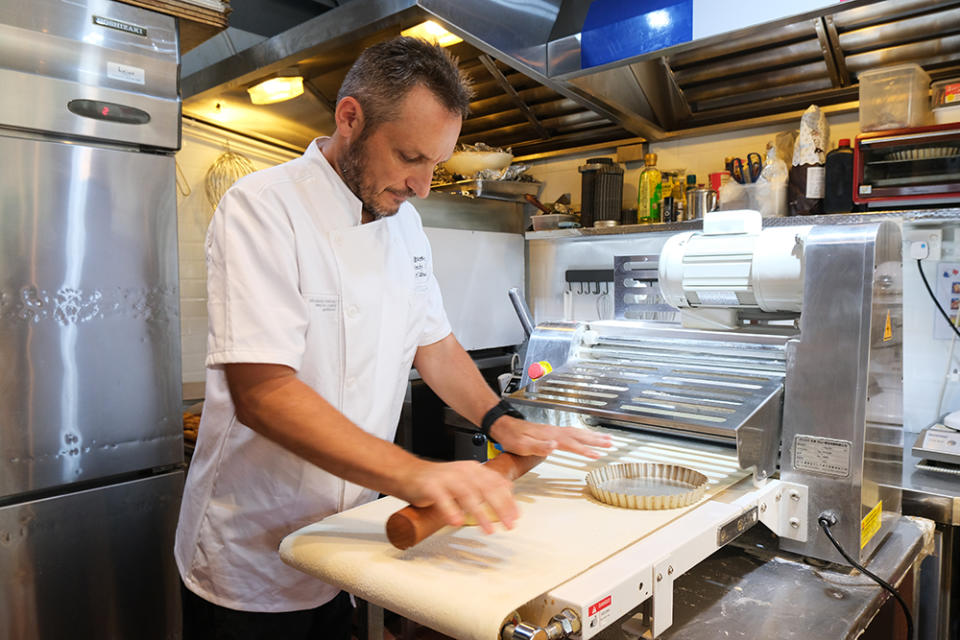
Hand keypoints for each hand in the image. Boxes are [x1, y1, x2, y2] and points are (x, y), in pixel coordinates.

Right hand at [398, 459, 518, 533]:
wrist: (409, 473)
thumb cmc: (438, 481)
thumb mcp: (465, 479)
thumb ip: (484, 484)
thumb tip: (508, 489)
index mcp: (473, 469)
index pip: (496, 482)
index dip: (508, 499)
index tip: (516, 516)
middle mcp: (462, 471)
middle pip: (486, 488)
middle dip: (500, 507)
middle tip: (509, 525)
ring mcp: (446, 478)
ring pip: (467, 494)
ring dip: (480, 513)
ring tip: (488, 529)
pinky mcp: (430, 486)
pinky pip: (442, 499)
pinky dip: (450, 510)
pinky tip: (457, 522)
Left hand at [489, 417, 611, 457]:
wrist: (502, 425)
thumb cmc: (511, 437)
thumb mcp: (521, 445)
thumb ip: (538, 446)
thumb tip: (554, 446)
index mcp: (549, 435)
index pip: (571, 443)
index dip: (585, 449)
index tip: (597, 455)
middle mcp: (554, 431)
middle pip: (579, 434)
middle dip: (595, 439)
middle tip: (611, 443)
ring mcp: (553, 431)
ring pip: (577, 432)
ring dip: (592, 436)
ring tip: (605, 439)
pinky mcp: (550, 432)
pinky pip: (571, 433)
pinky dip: (582, 435)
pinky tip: (585, 437)